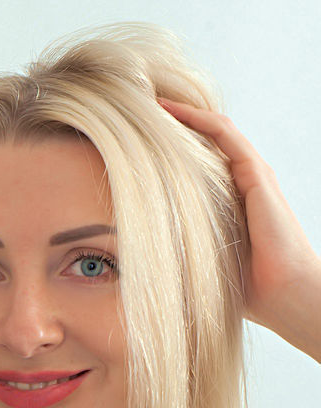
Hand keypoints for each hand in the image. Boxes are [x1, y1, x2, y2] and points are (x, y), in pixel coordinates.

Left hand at [157, 98, 320, 362]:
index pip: (196, 164)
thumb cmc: (246, 289)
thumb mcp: (201, 263)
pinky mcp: (256, 174)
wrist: (284, 295)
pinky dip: (197, 119)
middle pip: (202, 142)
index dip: (167, 150)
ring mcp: (251, 175)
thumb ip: (178, 251)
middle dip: (171, 125)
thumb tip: (137, 260)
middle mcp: (241, 183)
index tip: (132, 142)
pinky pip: (225, 134)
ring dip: (180, 114)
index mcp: (229, 202)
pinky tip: (170, 111)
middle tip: (134, 113)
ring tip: (147, 103)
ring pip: (212, 131)